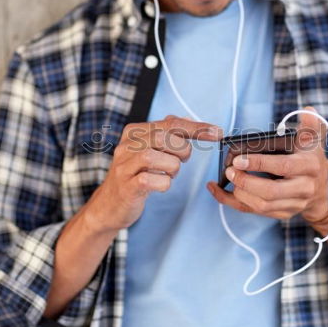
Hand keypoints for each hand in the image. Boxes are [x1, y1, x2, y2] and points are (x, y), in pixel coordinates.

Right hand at [86, 115, 222, 233]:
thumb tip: (190, 120)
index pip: (170, 123)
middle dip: (182, 150)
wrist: (110, 205)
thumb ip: (167, 135)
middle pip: (163, 137)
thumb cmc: (135, 175)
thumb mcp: (149, 151)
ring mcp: (124, 166)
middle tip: (183, 160)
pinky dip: (164, 183)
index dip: (196, 128)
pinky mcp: (126, 186)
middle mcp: (126, 146)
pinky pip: (150, 180)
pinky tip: (161, 185)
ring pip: (154, 157)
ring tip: (169, 173)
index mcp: (134, 132)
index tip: (217, 133)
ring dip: (172, 167)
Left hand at [207, 106, 327, 220]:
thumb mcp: (313, 141)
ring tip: (228, 178)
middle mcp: (303, 188)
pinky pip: (254, 212)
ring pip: (262, 206)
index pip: (283, 167)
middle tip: (229, 170)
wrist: (323, 189)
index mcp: (310, 166)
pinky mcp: (281, 214)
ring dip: (240, 193)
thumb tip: (308, 110)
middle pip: (271, 192)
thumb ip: (310, 125)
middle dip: (246, 182)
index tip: (239, 159)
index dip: (260, 164)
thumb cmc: (310, 159)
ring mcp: (293, 204)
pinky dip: (233, 202)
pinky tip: (218, 191)